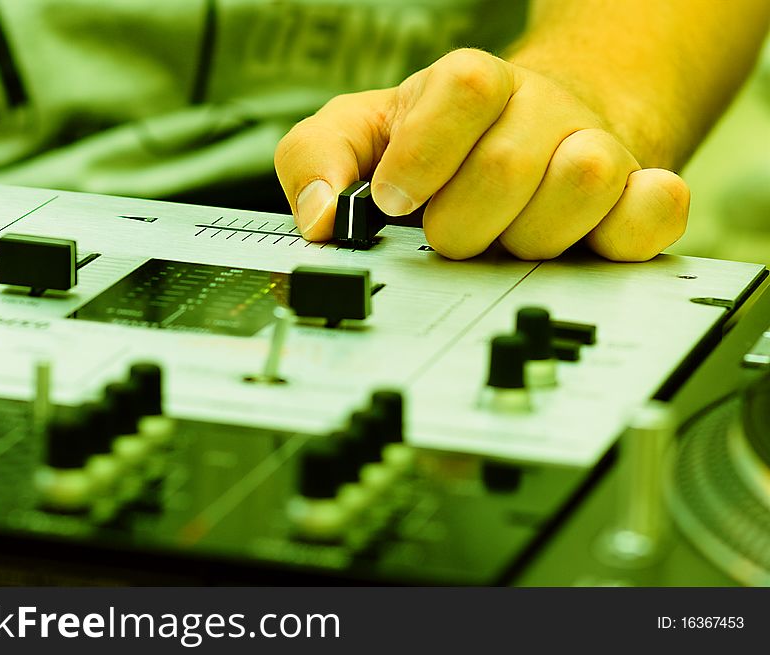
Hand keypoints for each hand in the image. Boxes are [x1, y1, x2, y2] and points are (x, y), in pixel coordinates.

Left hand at [274, 48, 688, 260]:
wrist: (524, 139)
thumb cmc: (435, 145)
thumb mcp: (360, 137)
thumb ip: (318, 159)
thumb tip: (321, 216)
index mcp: (469, 86)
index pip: (466, 87)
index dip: (426, 155)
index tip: (397, 200)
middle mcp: (540, 109)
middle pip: (510, 162)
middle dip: (463, 223)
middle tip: (447, 235)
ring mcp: (597, 148)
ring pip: (585, 181)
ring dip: (527, 236)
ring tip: (507, 242)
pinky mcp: (639, 195)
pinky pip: (657, 210)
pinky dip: (621, 234)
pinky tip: (578, 246)